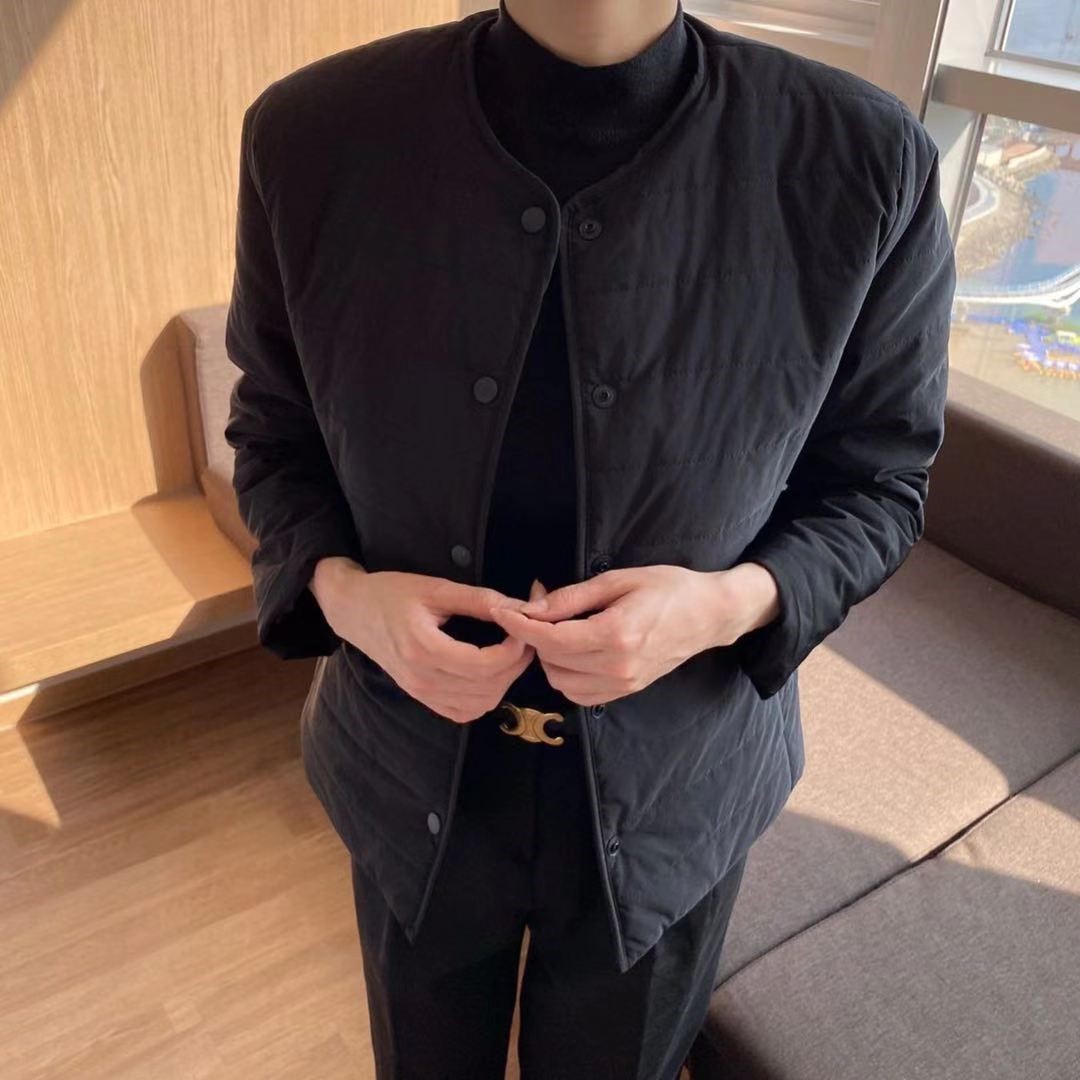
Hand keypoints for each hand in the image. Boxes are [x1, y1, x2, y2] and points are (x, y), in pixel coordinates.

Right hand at [310, 557, 535, 723]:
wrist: (353, 611)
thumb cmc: (391, 593)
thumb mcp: (436, 588)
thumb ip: (480, 600)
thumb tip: (522, 606)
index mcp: (424, 649)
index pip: (485, 665)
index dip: (514, 651)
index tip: (521, 629)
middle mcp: (422, 680)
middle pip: (487, 687)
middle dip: (514, 665)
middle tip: (522, 638)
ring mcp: (421, 693)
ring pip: (479, 704)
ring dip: (503, 682)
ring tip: (508, 653)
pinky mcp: (421, 698)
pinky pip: (463, 712)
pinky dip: (483, 697)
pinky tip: (487, 672)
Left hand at [487, 563, 779, 706]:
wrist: (709, 615)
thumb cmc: (668, 588)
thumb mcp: (617, 580)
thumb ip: (571, 597)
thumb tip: (532, 606)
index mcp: (616, 634)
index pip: (551, 638)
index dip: (520, 625)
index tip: (501, 611)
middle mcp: (618, 666)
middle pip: (551, 661)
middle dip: (534, 637)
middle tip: (535, 609)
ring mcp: (623, 683)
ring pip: (560, 682)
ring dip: (548, 658)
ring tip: (556, 629)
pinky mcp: (626, 691)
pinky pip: (579, 693)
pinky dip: (565, 674)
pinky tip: (572, 650)